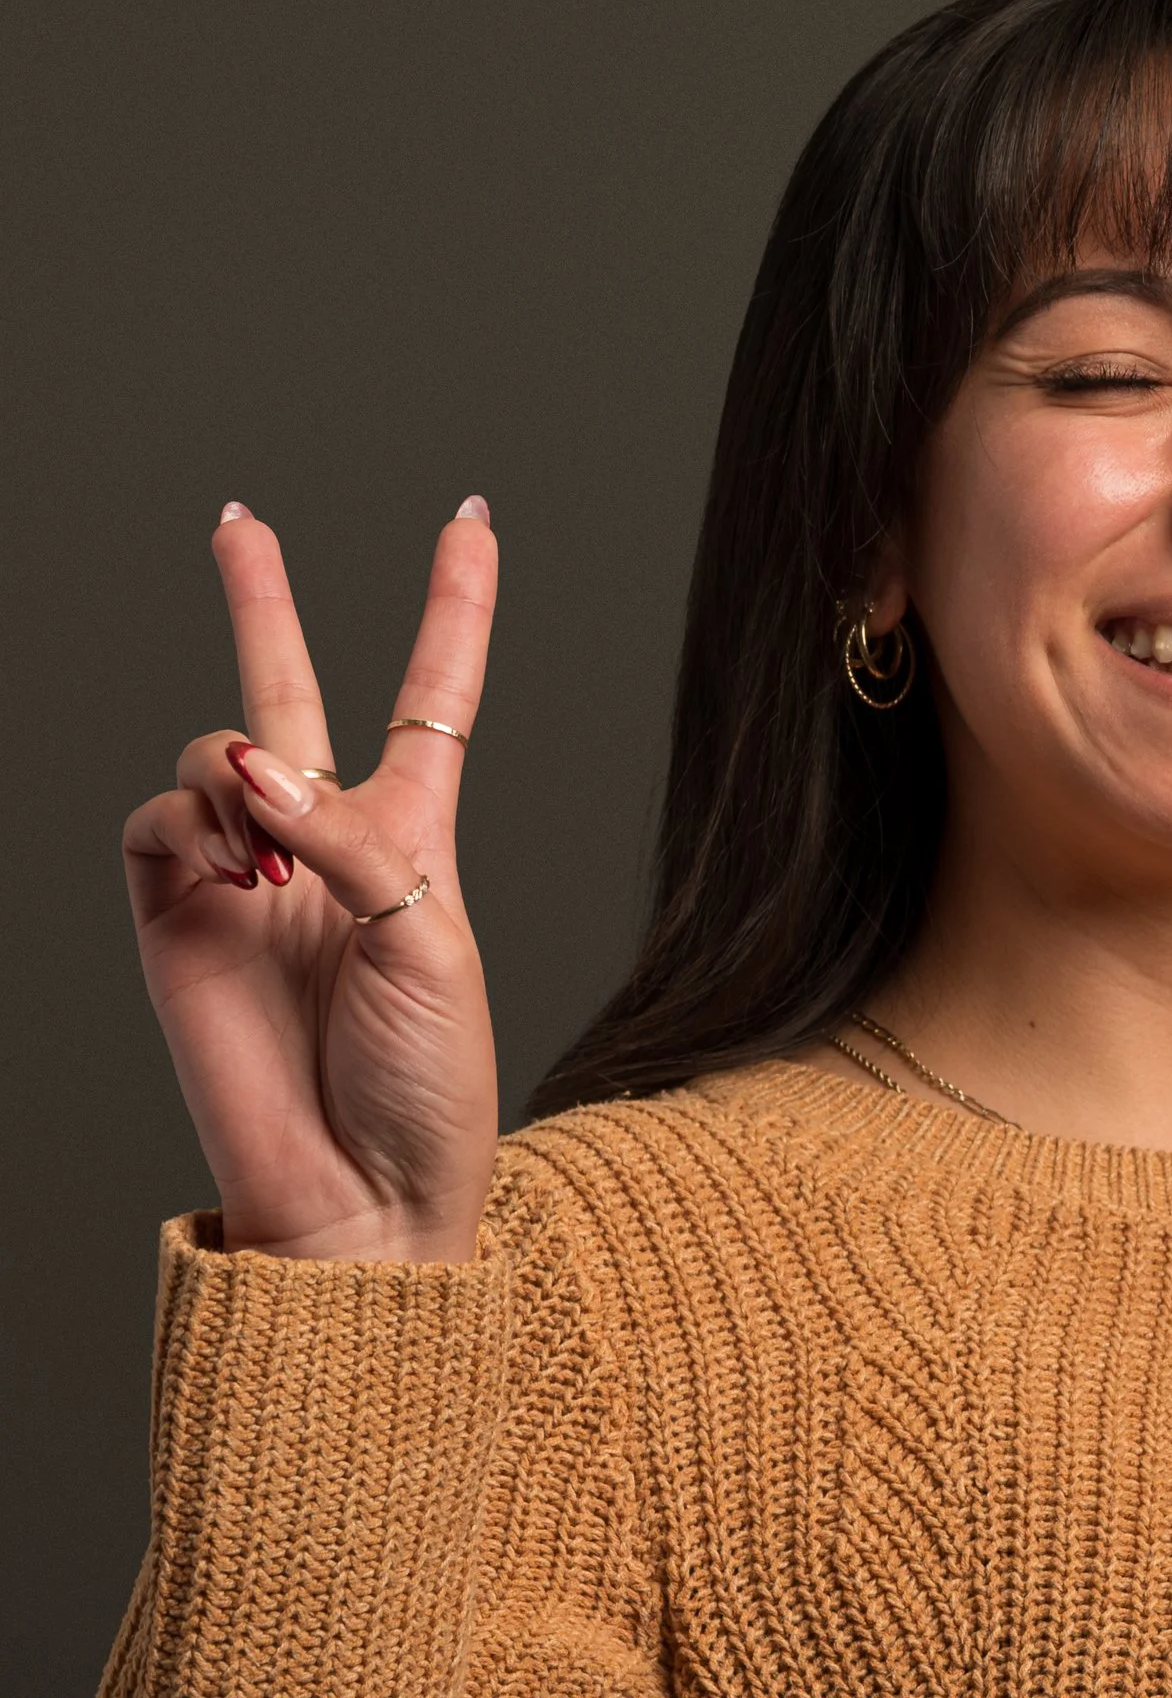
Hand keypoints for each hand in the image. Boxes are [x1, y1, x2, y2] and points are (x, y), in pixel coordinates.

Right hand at [122, 499, 500, 1260]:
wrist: (365, 1199)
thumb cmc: (428, 1081)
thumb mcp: (430, 941)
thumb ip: (346, 840)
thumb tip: (247, 766)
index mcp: (416, 837)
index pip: (435, 695)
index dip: (454, 606)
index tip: (471, 521)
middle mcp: (325, 843)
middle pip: (290, 691)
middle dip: (260, 603)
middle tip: (237, 518)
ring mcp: (244, 879)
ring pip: (211, 754)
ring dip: (233, 768)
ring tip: (263, 839)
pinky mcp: (174, 921)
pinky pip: (154, 825)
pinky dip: (186, 820)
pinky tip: (228, 864)